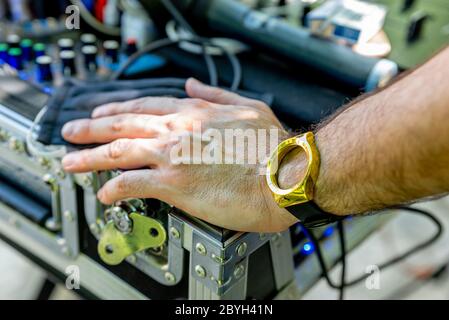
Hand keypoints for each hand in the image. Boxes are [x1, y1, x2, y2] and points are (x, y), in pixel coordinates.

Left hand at [61, 78, 297, 231]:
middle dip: (91, 127)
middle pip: (122, 124)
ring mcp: (173, 156)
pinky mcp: (174, 184)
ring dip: (89, 156)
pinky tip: (104, 194)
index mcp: (195, 112)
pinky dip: (113, 189)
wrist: (285, 174)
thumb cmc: (273, 146)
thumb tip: (194, 84)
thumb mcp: (248, 106)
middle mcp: (178, 130)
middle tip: (71, 131)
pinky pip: (131, 184)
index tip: (102, 112)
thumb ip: (216, 94)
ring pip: (117, 152)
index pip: (146, 106)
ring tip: (70, 161)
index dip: (119, 108)